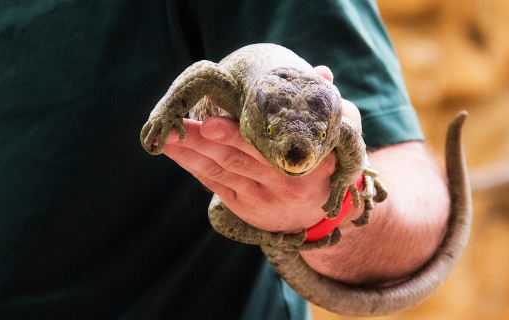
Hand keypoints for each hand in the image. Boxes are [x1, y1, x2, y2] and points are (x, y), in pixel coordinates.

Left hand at [161, 66, 361, 232]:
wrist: (322, 211)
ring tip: (168, 134)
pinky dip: (193, 167)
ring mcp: (263, 199)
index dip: (235, 136)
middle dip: (203, 142)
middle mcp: (284, 184)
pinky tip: (175, 151)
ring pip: (221, 172)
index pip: (265, 149)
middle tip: (177, 126)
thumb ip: (331, 103)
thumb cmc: (329, 159)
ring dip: (191, 153)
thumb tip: (322, 73)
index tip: (211, 122)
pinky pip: (216, 184)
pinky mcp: (246, 207)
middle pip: (236, 159)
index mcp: (306, 164)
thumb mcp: (340, 133)